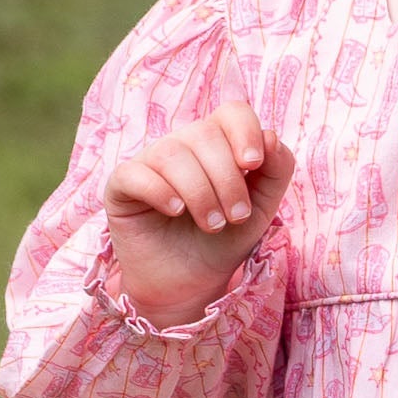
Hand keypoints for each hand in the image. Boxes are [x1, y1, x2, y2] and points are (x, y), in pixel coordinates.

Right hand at [102, 103, 294, 325]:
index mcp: (218, 143)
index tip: (253, 164)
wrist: (191, 284)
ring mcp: (149, 162)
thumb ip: (276, 170)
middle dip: (227, 179)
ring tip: (212, 225)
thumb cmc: (224, 240)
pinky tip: (176, 212)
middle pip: (205, 135)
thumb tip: (270, 136)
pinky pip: (135, 173)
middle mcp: (183, 145)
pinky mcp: (121, 186)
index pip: (232, 113)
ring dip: (200, 193)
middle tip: (236, 217)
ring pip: (173, 155)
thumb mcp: (262, 208)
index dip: (245, 132)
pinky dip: (160, 192)